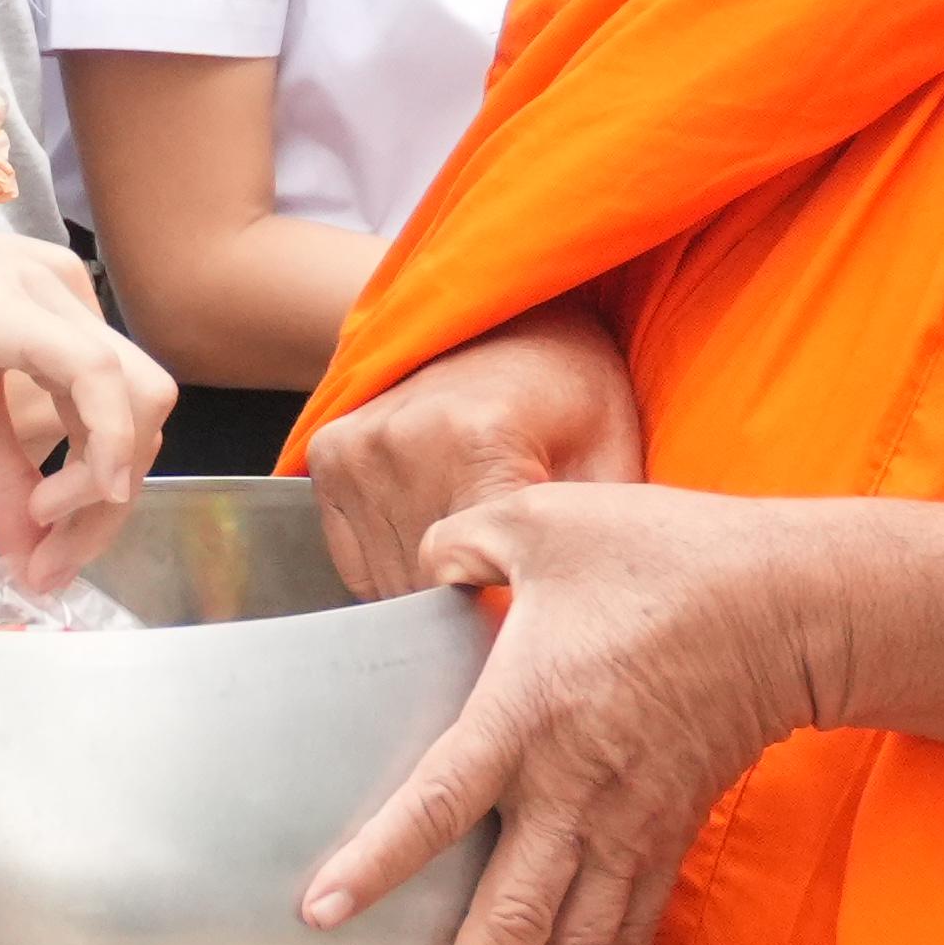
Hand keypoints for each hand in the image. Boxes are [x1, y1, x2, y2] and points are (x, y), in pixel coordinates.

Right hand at [0, 189, 170, 589]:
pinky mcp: (19, 306)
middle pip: (143, 413)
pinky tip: (64, 495)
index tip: (49, 557)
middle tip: (52, 561)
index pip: (119, 413)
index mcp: (56, 315)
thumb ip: (0, 480)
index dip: (100, 498)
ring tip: (41, 523)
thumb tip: (32, 560)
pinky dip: (101, 445)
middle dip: (110, 505)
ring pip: (137, 401)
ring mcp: (49, 294)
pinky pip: (98, 378)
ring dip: (104, 486)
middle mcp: (68, 295)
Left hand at [303, 476, 828, 944]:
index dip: (380, 861)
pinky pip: (633, 929)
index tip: (321, 915)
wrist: (794, 603)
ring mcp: (630, 822)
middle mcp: (577, 787)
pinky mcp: (670, 832)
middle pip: (510, 920)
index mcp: (529, 711)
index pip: (440, 802)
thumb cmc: (662, 553)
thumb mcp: (542, 519)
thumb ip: (460, 544)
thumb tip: (418, 569)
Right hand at [305, 302, 643, 600]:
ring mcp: (356, 447)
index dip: (503, 619)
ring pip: (385, 585)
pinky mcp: (329, 453)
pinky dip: (396, 569)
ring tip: (478, 556)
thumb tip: (568, 630)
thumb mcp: (614, 459)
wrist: (514, 314)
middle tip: (514, 585)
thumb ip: (582, 545)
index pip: (467, 586)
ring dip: (430, 593)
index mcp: (478, 443)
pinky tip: (439, 533)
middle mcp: (401, 441)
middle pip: (423, 591)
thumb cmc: (574, 388)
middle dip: (469, 609)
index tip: (535, 621)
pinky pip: (355, 562)